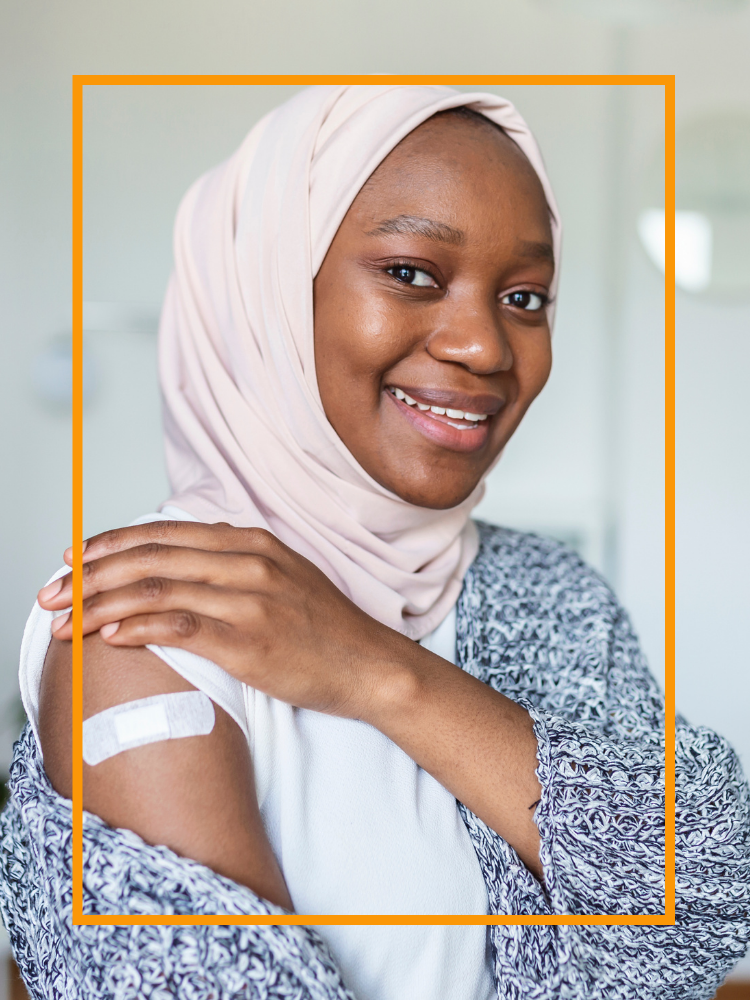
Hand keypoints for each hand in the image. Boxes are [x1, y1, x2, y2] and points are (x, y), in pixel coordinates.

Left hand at [37, 521, 409, 719]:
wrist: (370, 664)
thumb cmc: (324, 628)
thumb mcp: (284, 576)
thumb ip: (235, 562)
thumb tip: (186, 557)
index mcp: (251, 543)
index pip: (164, 533)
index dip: (110, 544)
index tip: (72, 558)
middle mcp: (247, 562)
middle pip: (150, 558)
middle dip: (89, 574)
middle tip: (50, 593)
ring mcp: (248, 599)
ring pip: (155, 588)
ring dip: (99, 603)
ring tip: (63, 621)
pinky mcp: (248, 639)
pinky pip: (178, 625)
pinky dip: (135, 626)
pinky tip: (108, 634)